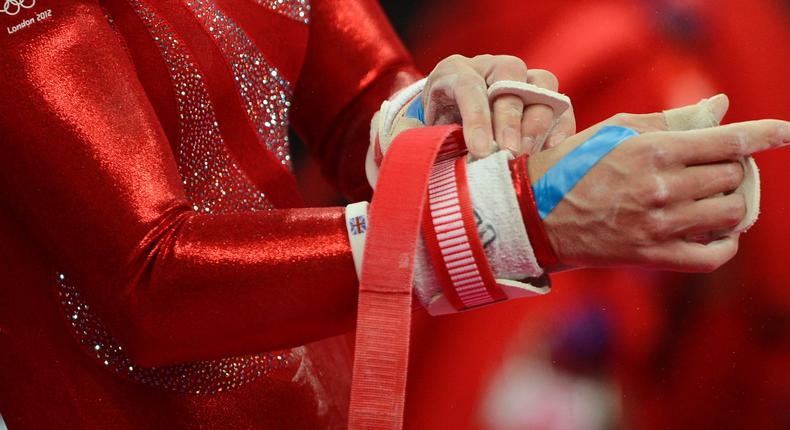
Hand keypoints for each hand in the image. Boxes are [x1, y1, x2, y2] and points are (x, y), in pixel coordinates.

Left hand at [424, 54, 575, 157]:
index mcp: (454, 72)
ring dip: (536, 123)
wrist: (451, 130)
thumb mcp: (417, 134)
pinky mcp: (543, 99)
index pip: (469, 85)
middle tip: (509, 153)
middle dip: (510, 120)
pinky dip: (559, 128)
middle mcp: (490, 67)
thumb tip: (425, 150)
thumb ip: (419, 140)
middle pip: (510, 79)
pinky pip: (561, 106)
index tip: (480, 150)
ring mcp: (521, 79)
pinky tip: (549, 152)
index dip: (477, 118)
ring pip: (541, 86)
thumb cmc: (433, 134)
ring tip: (526, 155)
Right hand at [529, 98, 788, 271]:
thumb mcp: (616, 130)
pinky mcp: (653, 256)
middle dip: (731, 168)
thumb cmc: (574, 164)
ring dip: (730, 202)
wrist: (534, 213)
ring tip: (712, 197)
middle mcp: (661, 188)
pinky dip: (726, 243)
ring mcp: (659, 226)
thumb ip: (671, 119)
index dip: (763, 134)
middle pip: (732, 177)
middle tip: (713, 168)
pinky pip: (714, 255)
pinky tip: (716, 232)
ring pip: (731, 213)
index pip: (728, 141)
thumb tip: (720, 109)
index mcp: (653, 151)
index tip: (785, 132)